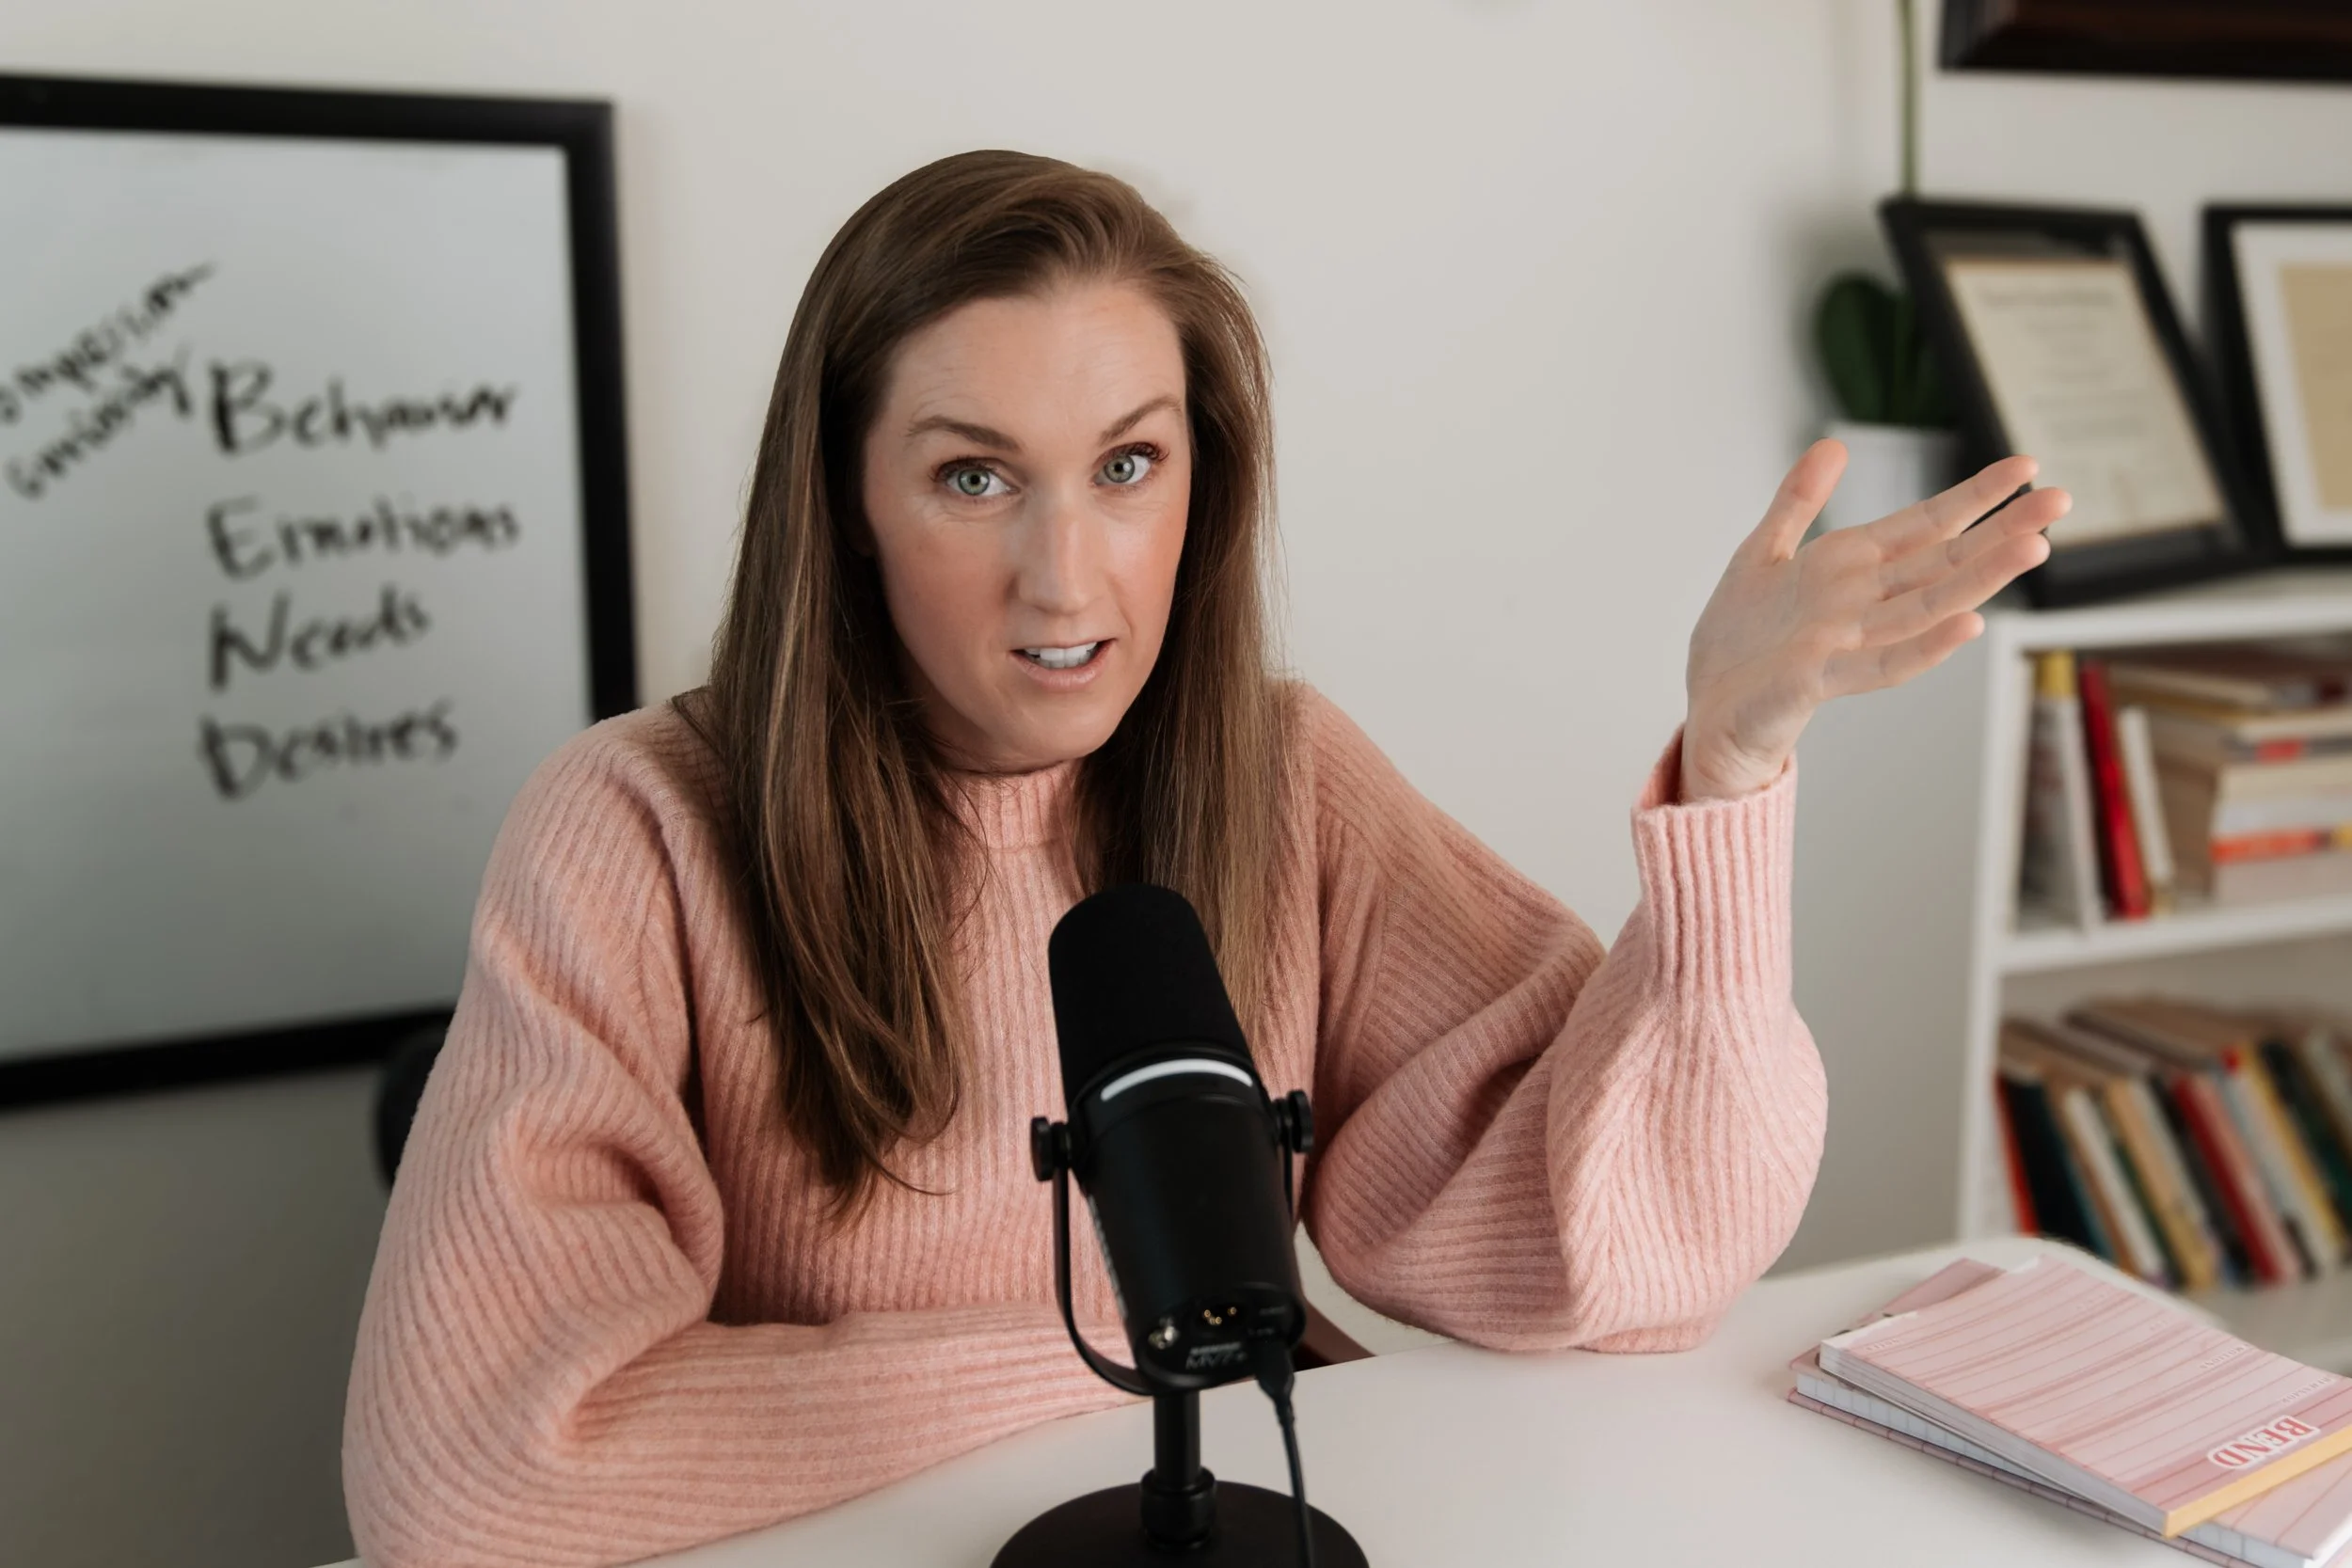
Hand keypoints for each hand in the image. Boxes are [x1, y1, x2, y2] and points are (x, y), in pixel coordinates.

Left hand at [1678, 440, 2067, 801]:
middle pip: (1942, 561)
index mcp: (1850, 567)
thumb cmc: (1738, 640)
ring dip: (1981, 578)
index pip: (1926, 524)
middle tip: (2061, 500)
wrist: (1707, 708)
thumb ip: (1798, 501)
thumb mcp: (1762, 553)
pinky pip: (1882, 664)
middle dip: (2001, 530)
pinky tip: (1969, 625)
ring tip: (2034, 546)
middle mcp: (1861, 602)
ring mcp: (1847, 641)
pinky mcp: (1820, 679)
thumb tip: (1832, 445)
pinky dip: (1925, 647)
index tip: (2027, 467)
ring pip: (1927, 605)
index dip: (1975, 496)